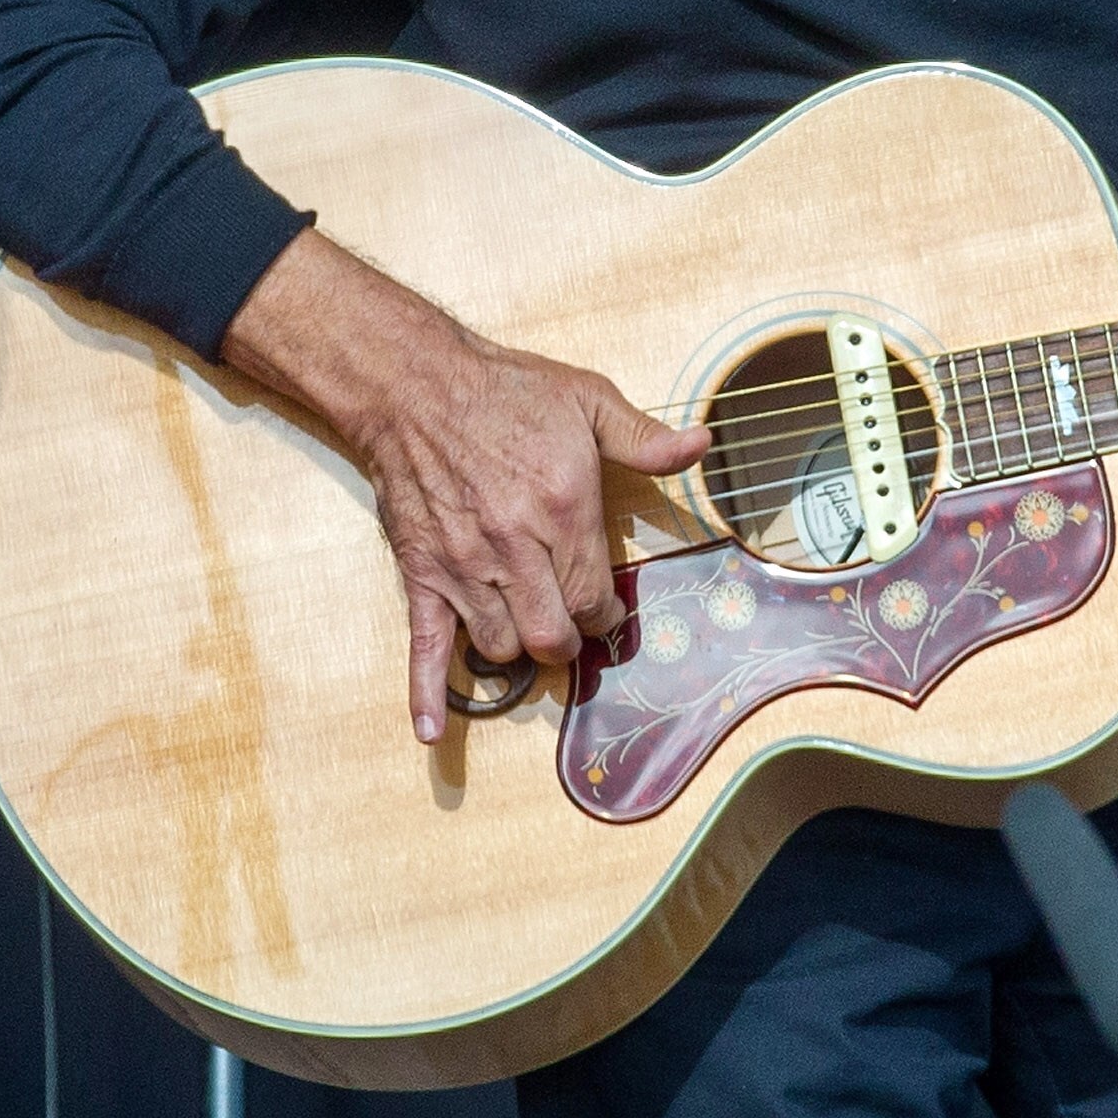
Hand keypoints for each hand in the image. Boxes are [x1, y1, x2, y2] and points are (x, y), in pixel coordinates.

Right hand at [221, 231, 708, 740]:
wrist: (416, 385)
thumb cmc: (506, 390)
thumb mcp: (588, 398)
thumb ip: (643, 437)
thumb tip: (702, 445)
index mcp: (564, 511)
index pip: (595, 597)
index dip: (606, 613)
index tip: (606, 608)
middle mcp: (516, 549)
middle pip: (552, 637)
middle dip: (567, 642)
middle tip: (570, 627)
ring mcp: (465, 568)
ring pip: (500, 649)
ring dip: (518, 650)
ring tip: (526, 629)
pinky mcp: (422, 575)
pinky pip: (424, 647)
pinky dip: (427, 695)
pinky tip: (433, 731)